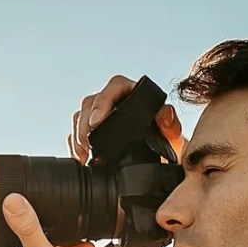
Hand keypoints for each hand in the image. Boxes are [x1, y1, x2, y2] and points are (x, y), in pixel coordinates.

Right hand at [69, 74, 185, 165]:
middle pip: (91, 103)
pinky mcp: (92, 130)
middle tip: (87, 146)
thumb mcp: (171, 133)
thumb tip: (164, 114)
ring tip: (83, 156)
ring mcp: (101, 114)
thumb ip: (170, 122)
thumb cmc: (165, 141)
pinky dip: (76, 145)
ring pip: (81, 116)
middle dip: (85, 125)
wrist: (160, 158)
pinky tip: (81, 159)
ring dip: (78, 136)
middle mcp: (114, 100)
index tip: (97, 122)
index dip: (102, 102)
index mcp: (133, 92)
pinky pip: (77, 132)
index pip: (114, 87)